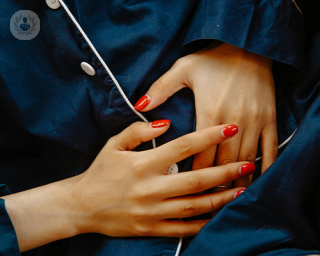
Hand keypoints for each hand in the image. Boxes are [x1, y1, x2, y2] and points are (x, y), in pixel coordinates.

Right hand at [75, 122, 252, 236]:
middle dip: (226, 171)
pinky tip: (219, 216)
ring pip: (195, 206)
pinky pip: (182, 229)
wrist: (81, 206)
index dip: (209, 136)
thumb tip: (165, 122)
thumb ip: (138, 131)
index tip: (230, 128)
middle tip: (248, 164)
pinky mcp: (150, 228)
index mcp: (144, 164)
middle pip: (197, 179)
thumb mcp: (113, 145)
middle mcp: (151, 188)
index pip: (183, 146)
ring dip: (221, 198)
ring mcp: (152, 211)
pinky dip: (202, 224)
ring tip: (242, 190)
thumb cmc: (99, 172)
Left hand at [135, 42, 277, 186]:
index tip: (185, 192)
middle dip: (213, 186)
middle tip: (204, 203)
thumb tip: (140, 105)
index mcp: (208, 112)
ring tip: (226, 199)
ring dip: (236, 182)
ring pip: (245, 161)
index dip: (192, 177)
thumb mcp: (182, 69)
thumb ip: (160, 89)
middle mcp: (231, 122)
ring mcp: (253, 121)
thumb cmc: (212, 59)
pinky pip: (269, 149)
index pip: (199, 156)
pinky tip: (258, 181)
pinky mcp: (268, 118)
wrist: (247, 46)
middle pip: (222, 164)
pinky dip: (265, 167)